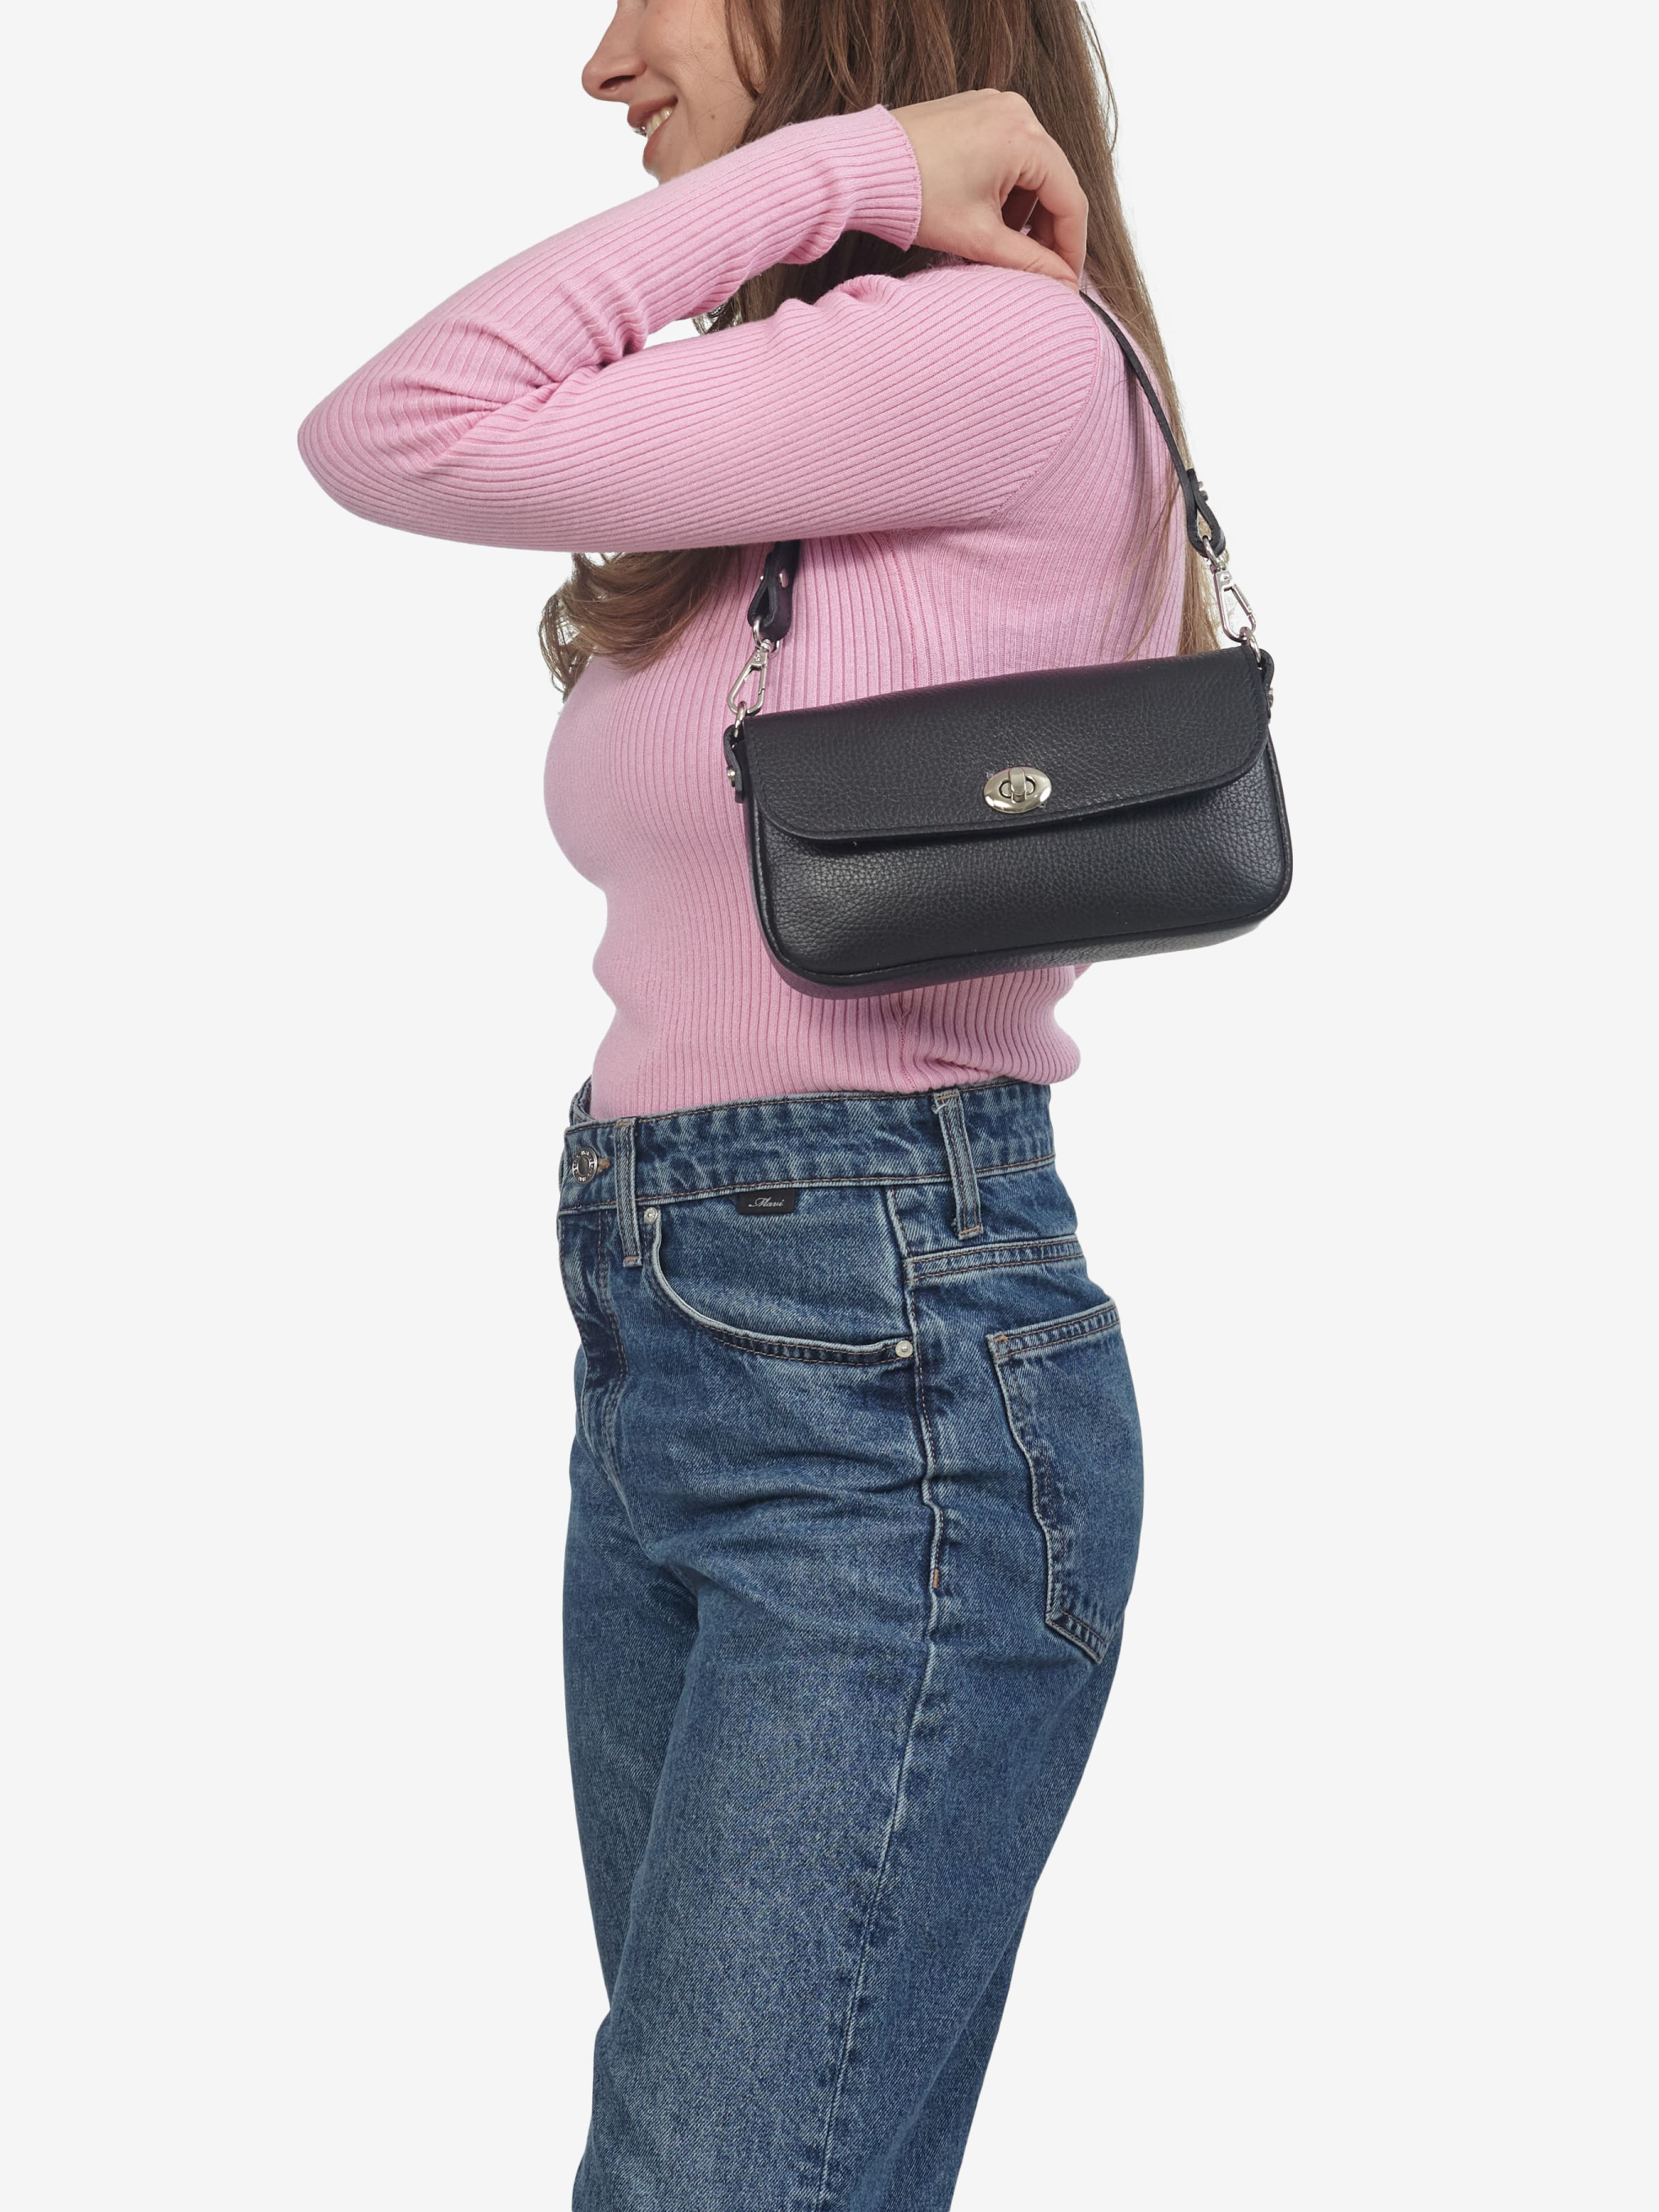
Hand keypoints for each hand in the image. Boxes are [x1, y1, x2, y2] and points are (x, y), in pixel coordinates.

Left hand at [889, 90, 1087, 287]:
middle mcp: (1017, 111)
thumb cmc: (916, 196)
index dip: (1072, 247)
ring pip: (1031, 170)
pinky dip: (1005, 187)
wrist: (863, 166)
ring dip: (1023, 210)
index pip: (1071, 200)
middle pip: (1054, 182)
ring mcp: (996, 106)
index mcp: (1025, 138)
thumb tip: (1064, 284)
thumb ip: (1029, 262)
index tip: (1068, 280)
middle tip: (1035, 268)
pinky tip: (985, 214)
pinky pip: (1008, 153)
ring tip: (999, 242)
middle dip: (1046, 230)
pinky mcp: (977, 110)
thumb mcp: (980, 238)